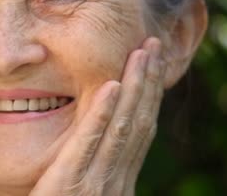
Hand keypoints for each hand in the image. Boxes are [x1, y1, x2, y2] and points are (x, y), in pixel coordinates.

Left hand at [30, 37, 165, 195]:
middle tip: (154, 45)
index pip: (141, 129)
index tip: (153, 64)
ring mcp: (98, 181)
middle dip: (148, 81)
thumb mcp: (83, 193)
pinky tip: (112, 86)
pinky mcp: (72, 181)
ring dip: (134, 86)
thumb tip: (104, 140)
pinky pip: (91, 141)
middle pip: (139, 121)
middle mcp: (116, 178)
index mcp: (119, 179)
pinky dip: (105, 112)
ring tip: (140, 53)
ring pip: (124, 126)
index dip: (149, 95)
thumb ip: (95, 170)